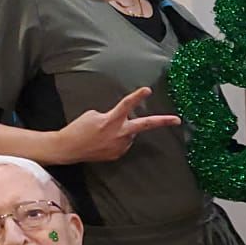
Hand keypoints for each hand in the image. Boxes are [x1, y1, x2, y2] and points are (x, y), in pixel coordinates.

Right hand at [52, 87, 182, 163]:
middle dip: (162, 121)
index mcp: (112, 120)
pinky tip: (103, 141)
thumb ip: (112, 116)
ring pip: (130, 133)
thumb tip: (122, 122)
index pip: (127, 105)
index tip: (148, 90)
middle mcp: (120, 133)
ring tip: (104, 133)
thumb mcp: (93, 115)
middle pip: (145, 125)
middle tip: (177, 120)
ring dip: (123, 130)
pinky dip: (117, 139)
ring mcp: (120, 146)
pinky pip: (123, 143)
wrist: (68, 148)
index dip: (137, 96)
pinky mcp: (118, 154)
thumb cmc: (79, 128)